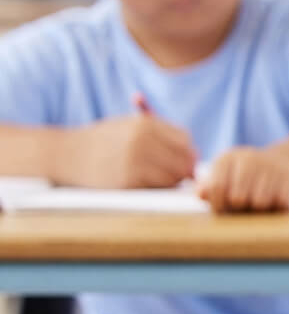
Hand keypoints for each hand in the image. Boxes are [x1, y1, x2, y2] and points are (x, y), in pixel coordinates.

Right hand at [63, 114, 196, 188]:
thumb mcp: (129, 126)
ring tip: (153, 177)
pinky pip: (157, 189)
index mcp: (145, 124)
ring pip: (174, 177)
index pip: (185, 140)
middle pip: (184, 160)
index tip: (176, 158)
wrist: (67, 154)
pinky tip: (141, 183)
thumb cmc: (104, 141)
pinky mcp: (128, 182)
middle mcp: (142, 141)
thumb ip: (161, 136)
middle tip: (170, 172)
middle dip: (181, 168)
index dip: (185, 151)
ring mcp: (135, 162)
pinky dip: (155, 189)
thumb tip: (195, 156)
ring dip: (170, 181)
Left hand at [198, 147, 288, 211]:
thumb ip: (210, 188)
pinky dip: (277, 208)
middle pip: (238, 198)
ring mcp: (271, 166)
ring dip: (259, 210)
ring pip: (260, 203)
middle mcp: (249, 158)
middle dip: (239, 209)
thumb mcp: (225, 179)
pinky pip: (280, 203)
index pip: (216, 188)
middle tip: (243, 208)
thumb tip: (201, 194)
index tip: (224, 210)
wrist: (283, 165)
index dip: (218, 206)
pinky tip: (274, 201)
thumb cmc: (245, 180)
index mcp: (227, 158)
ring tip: (258, 205)